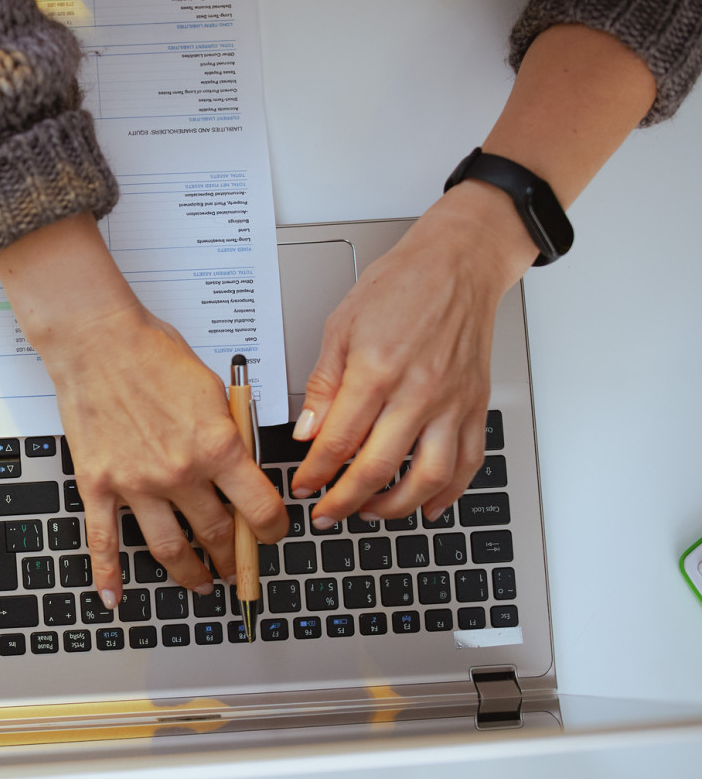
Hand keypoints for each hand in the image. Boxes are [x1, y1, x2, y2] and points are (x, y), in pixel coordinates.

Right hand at [0, 213, 286, 606]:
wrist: (97, 340)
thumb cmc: (152, 352)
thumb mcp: (214, 389)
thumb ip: (228, 434)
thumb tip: (239, 466)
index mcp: (217, 447)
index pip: (259, 508)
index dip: (272, 530)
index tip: (271, 536)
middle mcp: (180, 473)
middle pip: (217, 534)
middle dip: (233, 557)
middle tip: (237, 566)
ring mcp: (136, 484)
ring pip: (170, 548)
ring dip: (190, 574)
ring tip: (200, 584)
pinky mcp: (98, 485)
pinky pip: (103, 540)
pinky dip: (108, 575)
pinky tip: (113, 597)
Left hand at [289, 182, 535, 525]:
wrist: (458, 264)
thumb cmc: (400, 285)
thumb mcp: (340, 326)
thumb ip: (324, 384)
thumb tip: (307, 431)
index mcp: (377, 370)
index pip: (338, 441)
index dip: (315, 472)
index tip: (303, 487)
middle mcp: (418, 392)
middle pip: (378, 467)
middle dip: (344, 501)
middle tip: (326, 514)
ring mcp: (452, 402)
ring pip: (427, 478)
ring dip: (394, 507)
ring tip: (368, 512)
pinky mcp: (475, 406)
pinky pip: (467, 463)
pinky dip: (448, 493)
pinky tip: (427, 504)